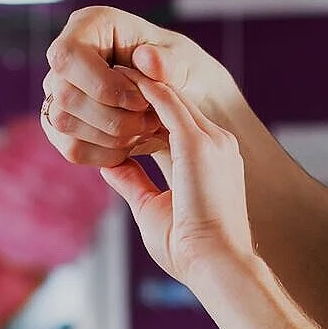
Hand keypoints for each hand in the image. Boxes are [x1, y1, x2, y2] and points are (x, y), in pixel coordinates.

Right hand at [42, 7, 220, 165]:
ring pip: (64, 124)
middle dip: (113, 118)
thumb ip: (169, 61)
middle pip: (65, 95)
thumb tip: (145, 58)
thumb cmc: (180, 71)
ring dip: (111, 137)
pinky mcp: (62, 123)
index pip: (68, 55)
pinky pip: (72, 148)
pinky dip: (106, 154)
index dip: (101, 85)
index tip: (140, 101)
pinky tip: (132, 144)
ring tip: (145, 129)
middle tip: (151, 121)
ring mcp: (58, 90)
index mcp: (89, 25)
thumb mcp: (185, 61)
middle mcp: (66, 56)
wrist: (180, 101)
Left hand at [99, 53, 256, 288]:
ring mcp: (211, 140)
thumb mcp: (153, 208)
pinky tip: (119, 74)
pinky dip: (143, 86)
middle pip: (177, 103)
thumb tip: (111, 164)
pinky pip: (166, 101)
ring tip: (110, 64)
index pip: (180, 123)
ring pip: (171, 96)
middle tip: (110, 69)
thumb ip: (134, 181)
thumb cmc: (190, 251)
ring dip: (140, 80)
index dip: (149, 110)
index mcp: (213, 161)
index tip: (120, 101)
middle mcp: (217, 144)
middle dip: (144, 87)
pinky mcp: (198, 142)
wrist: (217, 264)